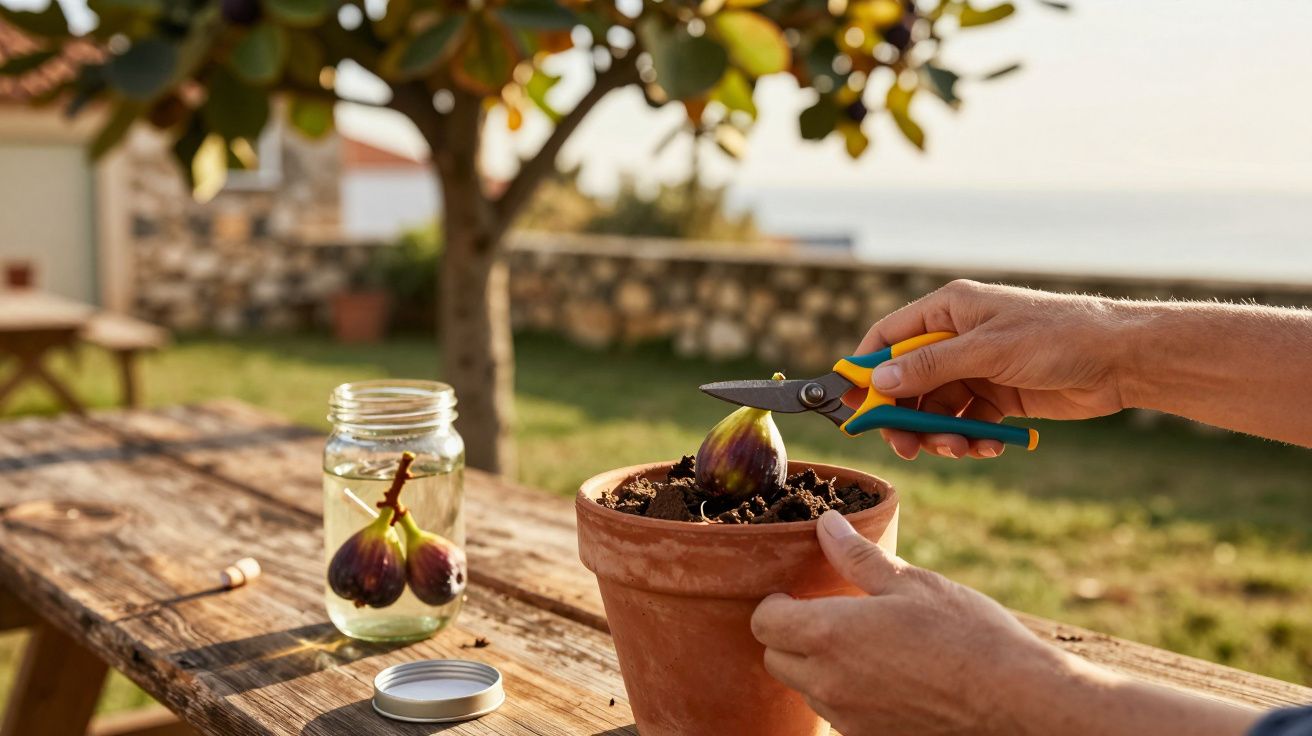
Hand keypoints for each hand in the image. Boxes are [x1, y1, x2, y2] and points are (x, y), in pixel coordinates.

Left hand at [751, 511, 1260, 735]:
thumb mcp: (913, 584)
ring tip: (864, 643)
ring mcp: (849, 718)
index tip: (797, 592)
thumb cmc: (968, 636)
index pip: (764, 621)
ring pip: (807, 688)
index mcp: (828, 634)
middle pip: (776, 657)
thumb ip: (858, 558)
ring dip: (819, 666)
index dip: (775, 603)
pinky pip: (840, 713)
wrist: (1018, 703)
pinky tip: (886, 675)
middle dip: (791, 634)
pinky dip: (848, 693)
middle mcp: (828, 682)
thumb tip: (827, 526)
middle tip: (828, 613)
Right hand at [852, 280, 1131, 459]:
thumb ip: (932, 366)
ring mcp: (978, 368)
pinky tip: (984, 447)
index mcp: (949, 311)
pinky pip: (966, 422)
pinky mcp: (999, 396)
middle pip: (908, 381)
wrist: (1121, 359)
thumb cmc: (1057, 336)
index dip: (867, 370)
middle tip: (906, 447)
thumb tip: (880, 381)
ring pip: (936, 407)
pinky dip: (969, 438)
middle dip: (905, 416)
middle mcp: (958, 338)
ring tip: (958, 448)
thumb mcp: (988, 350)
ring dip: (939, 433)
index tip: (853, 406)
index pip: (889, 337)